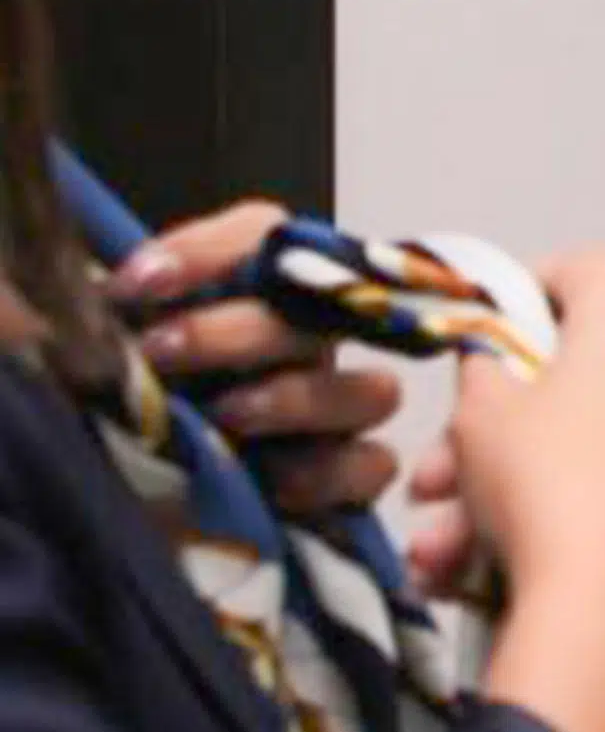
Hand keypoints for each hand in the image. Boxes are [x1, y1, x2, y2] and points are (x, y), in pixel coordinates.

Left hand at [110, 201, 402, 514]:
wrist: (160, 498)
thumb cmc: (150, 407)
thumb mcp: (124, 350)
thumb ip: (124, 315)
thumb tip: (104, 294)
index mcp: (262, 291)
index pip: (262, 233)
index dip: (205, 251)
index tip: (137, 283)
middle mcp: (313, 339)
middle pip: (316, 310)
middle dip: (234, 329)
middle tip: (161, 350)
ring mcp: (341, 407)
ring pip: (370, 388)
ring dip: (298, 396)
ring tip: (226, 416)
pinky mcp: (350, 474)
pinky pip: (374, 465)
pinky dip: (327, 471)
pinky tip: (270, 479)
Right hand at [448, 249, 604, 731]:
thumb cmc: (550, 491)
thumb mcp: (481, 414)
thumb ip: (481, 372)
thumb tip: (493, 367)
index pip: (589, 271)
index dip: (531, 286)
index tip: (489, 326)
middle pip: (573, 379)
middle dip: (490, 428)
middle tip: (436, 475)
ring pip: (576, 454)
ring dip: (499, 494)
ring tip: (438, 551)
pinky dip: (549, 528)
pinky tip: (480, 579)